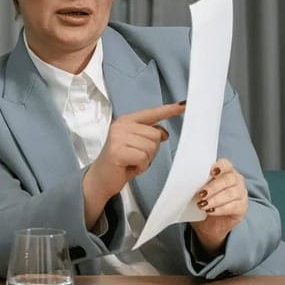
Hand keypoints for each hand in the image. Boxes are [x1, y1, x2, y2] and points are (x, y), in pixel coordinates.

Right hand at [82, 102, 185, 228]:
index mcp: (126, 121)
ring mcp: (118, 137)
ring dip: (146, 160)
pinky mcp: (117, 151)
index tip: (184, 105)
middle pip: (155, 134)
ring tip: (132, 162)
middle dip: (151, 150)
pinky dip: (141, 166)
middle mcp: (121, 126)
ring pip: (151, 147)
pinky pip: (144, 158)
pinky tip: (130, 167)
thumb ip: (149, 135)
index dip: (168, 110)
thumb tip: (164, 133)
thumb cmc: (120, 162)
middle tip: (136, 157)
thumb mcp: (137, 145)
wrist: (101, 179)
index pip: (151, 113)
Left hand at [190, 158, 247, 255]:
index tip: (211, 172)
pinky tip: (210, 211)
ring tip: (202, 205)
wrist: (209, 223)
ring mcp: (241, 193)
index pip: (226, 164)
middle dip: (213, 187)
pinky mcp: (242, 207)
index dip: (220, 167)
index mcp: (226, 171)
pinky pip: (233, 206)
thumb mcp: (199, 189)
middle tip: (201, 194)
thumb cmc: (203, 201)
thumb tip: (187, 179)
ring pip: (231, 193)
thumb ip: (198, 181)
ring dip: (215, 199)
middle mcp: (236, 180)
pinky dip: (220, 209)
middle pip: (229, 179)